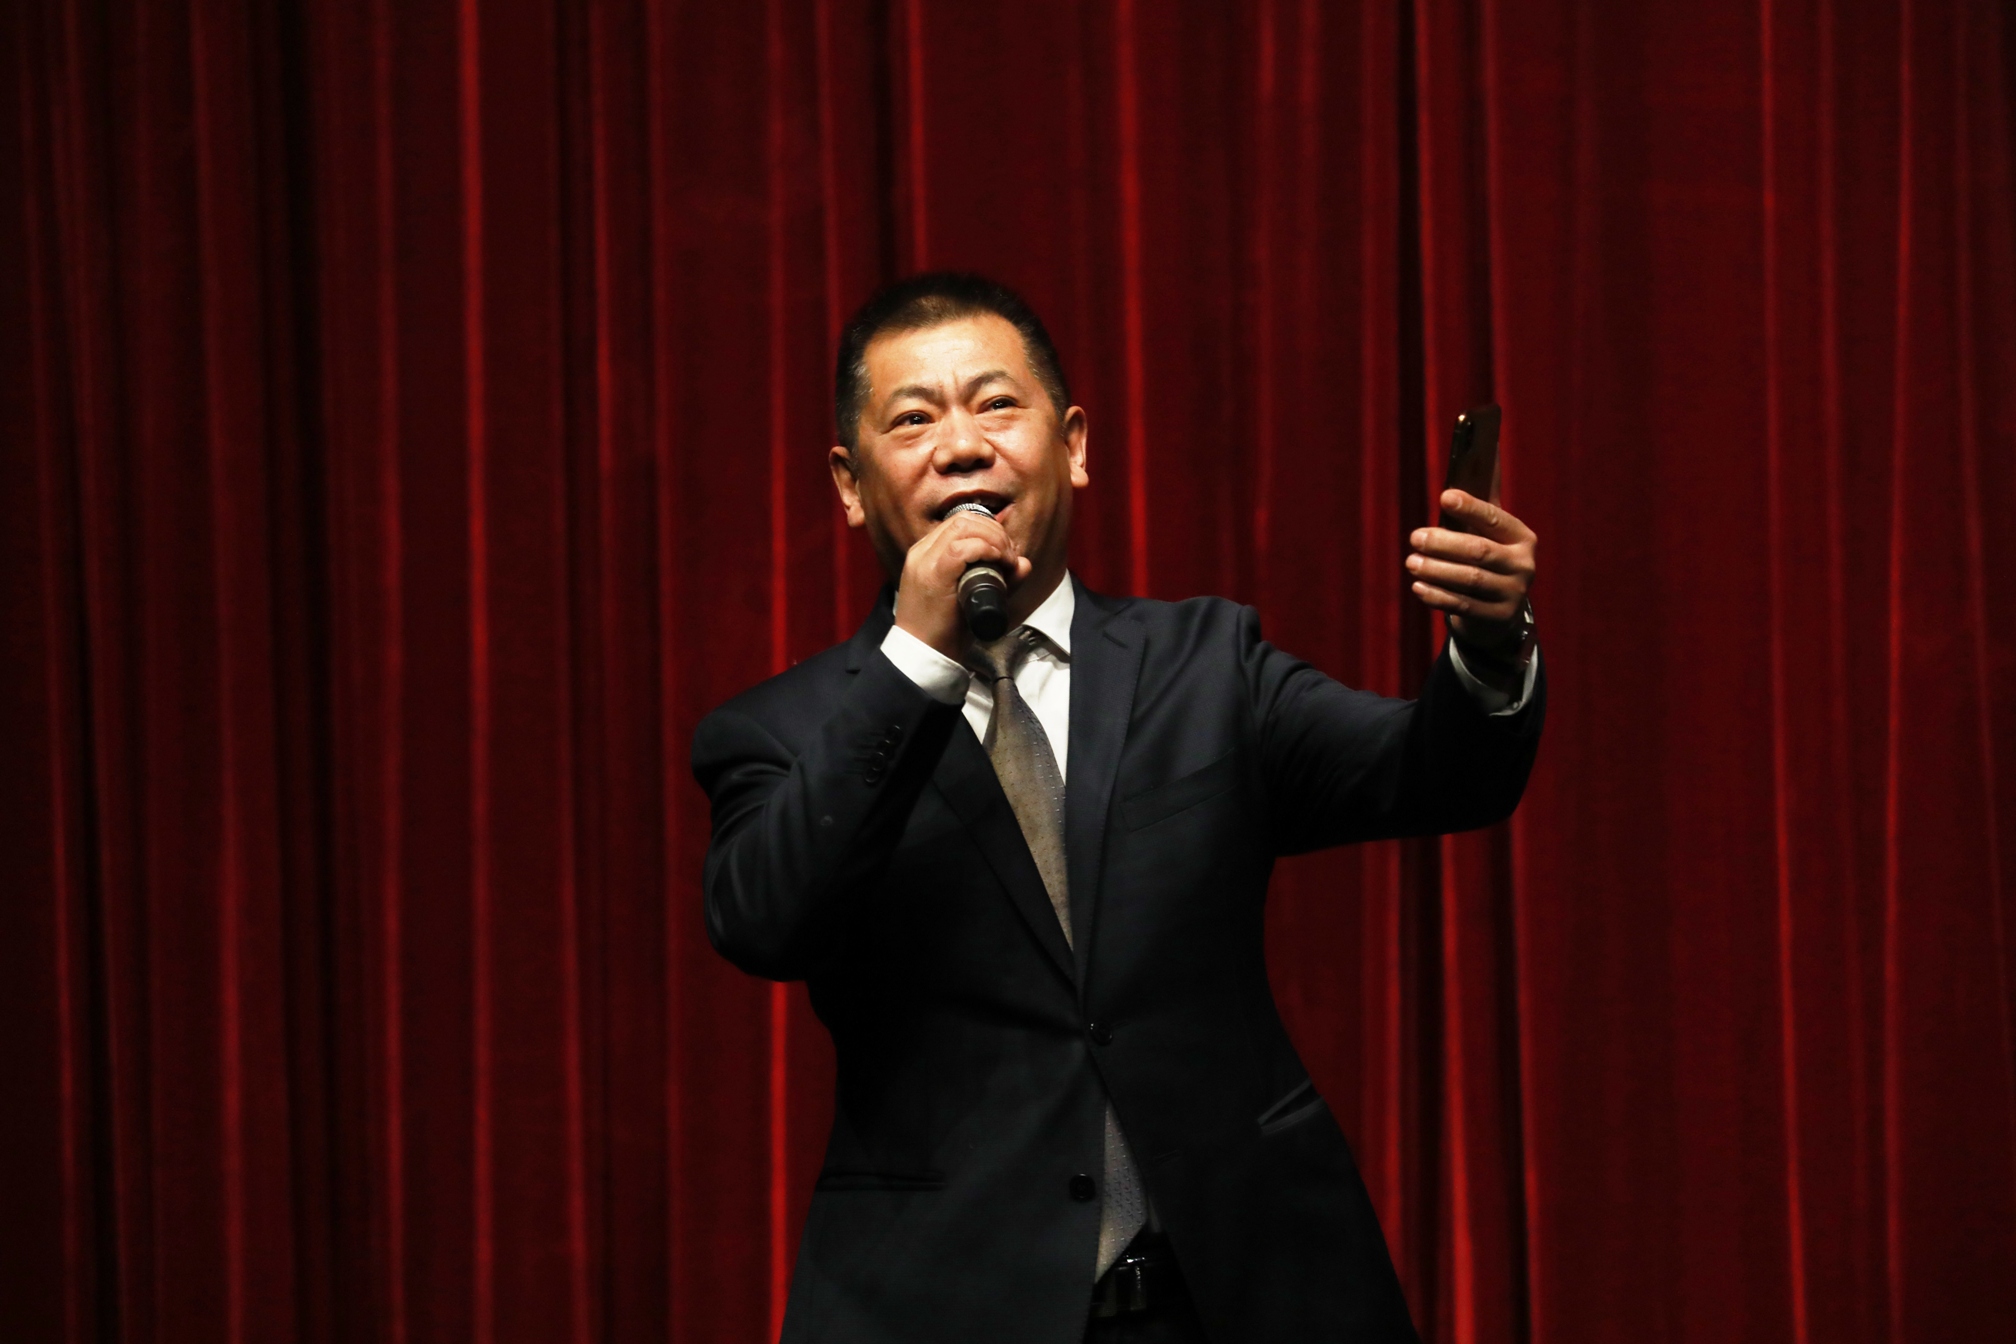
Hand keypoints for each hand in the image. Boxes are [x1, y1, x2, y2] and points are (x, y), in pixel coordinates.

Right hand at [894, 509, 1032, 659]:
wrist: (924, 656)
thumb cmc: (945, 631)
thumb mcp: (971, 597)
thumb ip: (997, 578)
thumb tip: (1023, 564)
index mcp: (925, 554)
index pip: (958, 523)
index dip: (988, 529)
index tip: (1005, 550)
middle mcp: (922, 553)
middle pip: (962, 519)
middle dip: (994, 531)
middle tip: (1009, 554)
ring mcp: (925, 562)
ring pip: (962, 526)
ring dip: (993, 538)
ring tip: (1006, 559)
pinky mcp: (933, 575)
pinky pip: (961, 548)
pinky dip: (986, 549)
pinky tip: (998, 561)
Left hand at [1406, 489, 1536, 658]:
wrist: (1499, 611)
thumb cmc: (1485, 561)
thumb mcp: (1487, 536)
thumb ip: (1475, 511)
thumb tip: (1471, 462)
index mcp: (1522, 537)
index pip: (1494, 519)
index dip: (1470, 508)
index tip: (1444, 497)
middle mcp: (1524, 564)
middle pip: (1479, 551)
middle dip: (1443, 543)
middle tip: (1415, 537)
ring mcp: (1514, 593)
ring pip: (1470, 579)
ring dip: (1436, 570)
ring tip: (1411, 562)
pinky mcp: (1499, 617)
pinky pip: (1463, 605)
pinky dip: (1437, 595)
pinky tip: (1418, 586)